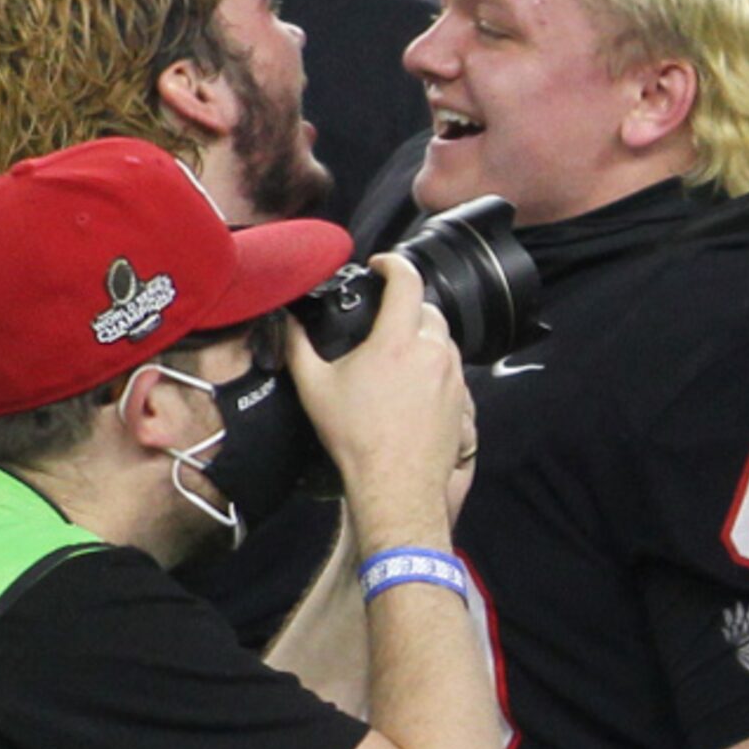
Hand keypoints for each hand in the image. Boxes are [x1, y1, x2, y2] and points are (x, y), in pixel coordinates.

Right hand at [286, 256, 467, 540]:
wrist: (396, 486)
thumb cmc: (356, 439)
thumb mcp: (315, 389)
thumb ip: (298, 347)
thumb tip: (286, 321)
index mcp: (397, 340)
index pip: (407, 279)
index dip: (393, 262)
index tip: (381, 265)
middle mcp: (432, 351)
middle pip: (428, 307)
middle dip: (408, 304)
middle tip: (384, 317)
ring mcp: (452, 375)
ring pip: (443, 338)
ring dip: (423, 336)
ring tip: (397, 354)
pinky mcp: (462, 398)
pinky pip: (451, 367)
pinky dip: (434, 364)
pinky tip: (413, 384)